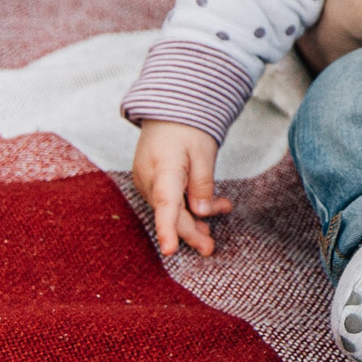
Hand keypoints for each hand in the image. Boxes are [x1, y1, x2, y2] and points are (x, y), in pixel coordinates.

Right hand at [132, 120, 231, 255]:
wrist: (167, 112)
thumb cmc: (187, 129)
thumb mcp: (204, 151)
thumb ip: (203, 182)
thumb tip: (201, 212)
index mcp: (163, 169)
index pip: (165, 204)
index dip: (167, 229)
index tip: (169, 250)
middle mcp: (149, 179)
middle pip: (170, 214)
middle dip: (190, 232)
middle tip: (209, 248)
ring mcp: (146, 182)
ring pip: (169, 210)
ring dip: (192, 220)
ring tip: (215, 227)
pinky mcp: (151, 184)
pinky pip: (168, 202)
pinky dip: (186, 208)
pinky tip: (206, 210)